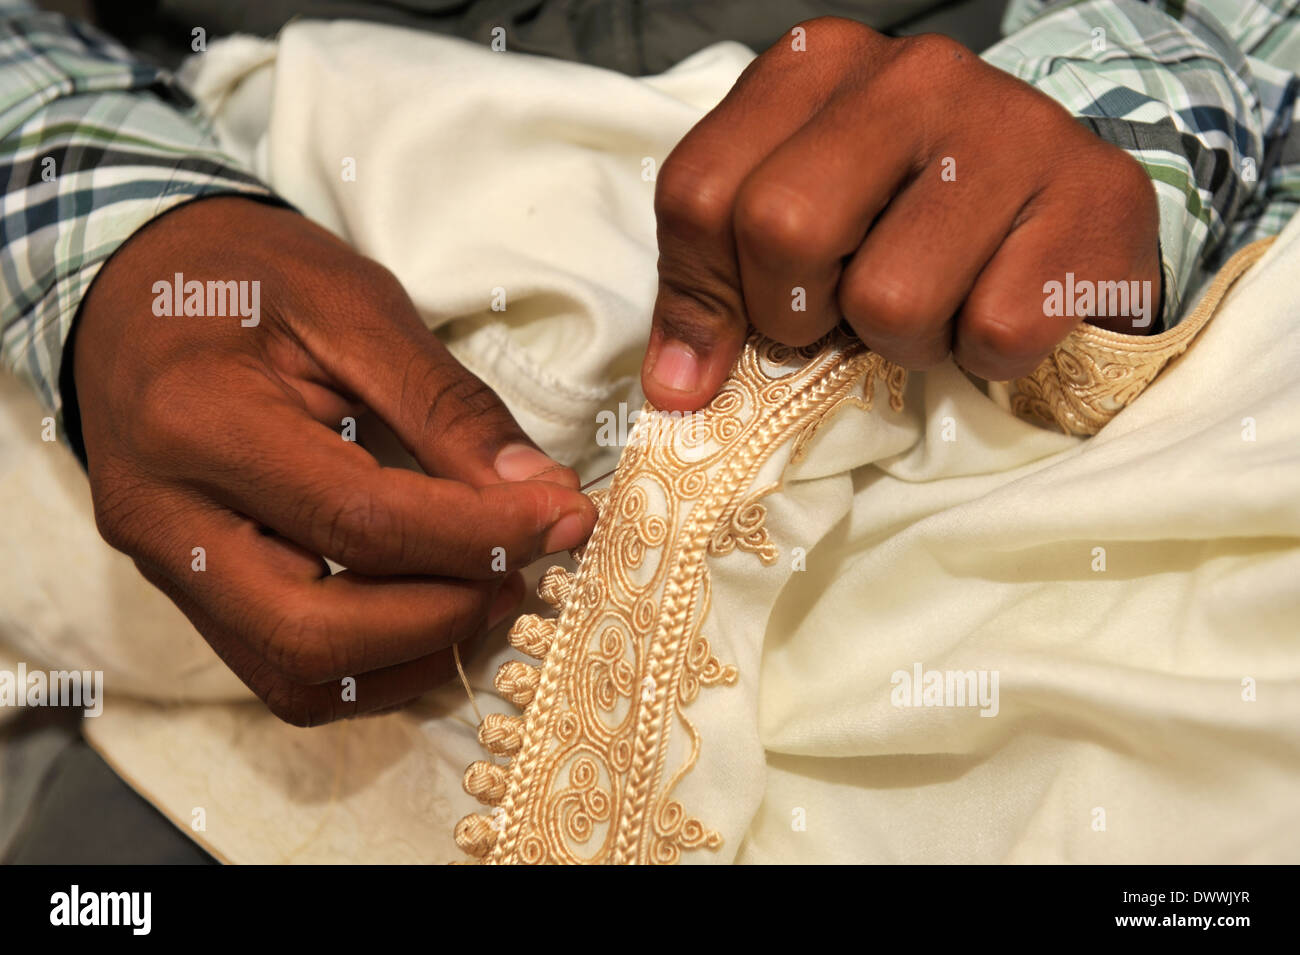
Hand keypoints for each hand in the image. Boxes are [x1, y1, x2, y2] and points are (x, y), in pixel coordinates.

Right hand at [74, 197, 595, 724]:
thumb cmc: (247, 277)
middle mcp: (165, 518)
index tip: (565, 516)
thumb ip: (447, 406)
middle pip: (316, 632)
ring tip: (487, 587)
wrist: (134, 286)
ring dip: (414, 653)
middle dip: (445, 615)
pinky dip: (374, 666)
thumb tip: (540, 492)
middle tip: (522, 568)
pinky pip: (282, 673)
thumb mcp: (355, 305)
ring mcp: (165, 568)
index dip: (479, 534)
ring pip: (297, 676)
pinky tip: (432, 611)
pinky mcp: (185, 592)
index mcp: (200, 423)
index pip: (361, 523)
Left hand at [641, 18, 1160, 411]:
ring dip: (905, 341)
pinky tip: (1002, 301)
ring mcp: (1012, 124)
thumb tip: (674, 390)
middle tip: (847, 312)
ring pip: (890, 299)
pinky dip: (986, 355)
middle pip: (783, 229)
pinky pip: (993, 332)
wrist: (1075, 220)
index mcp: (817, 65)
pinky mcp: (1094, 196)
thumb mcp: (800, 227)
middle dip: (803, 314)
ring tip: (938, 302)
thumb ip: (718, 284)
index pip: (700, 191)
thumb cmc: (916, 225)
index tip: (735, 338)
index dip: (705, 292)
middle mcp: (913, 73)